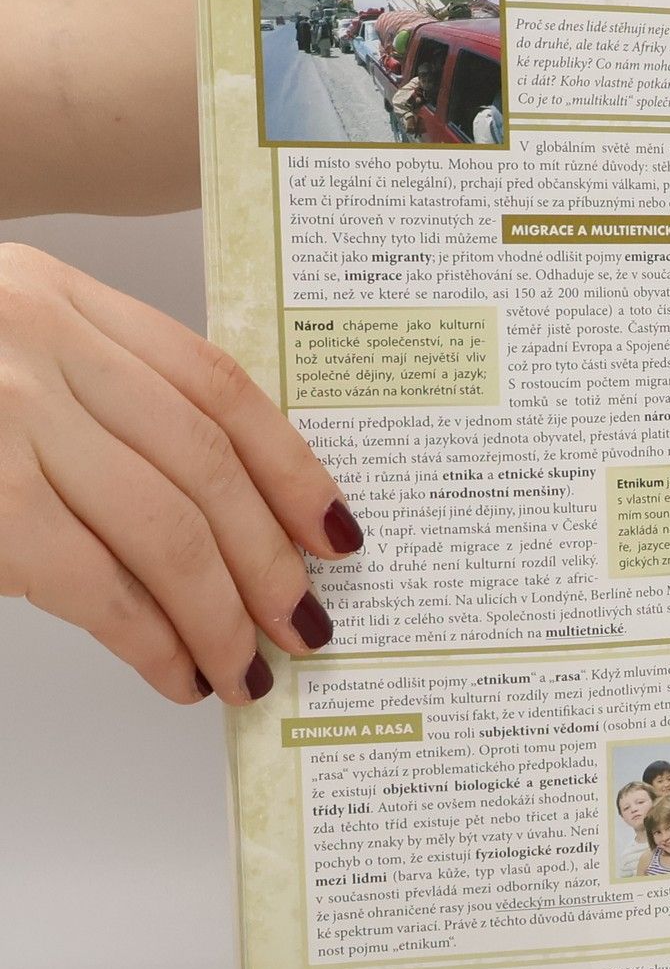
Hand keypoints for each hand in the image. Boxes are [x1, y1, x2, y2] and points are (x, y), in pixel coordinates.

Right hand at [0, 244, 359, 702]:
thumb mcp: (2, 347)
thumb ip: (97, 397)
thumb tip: (220, 514)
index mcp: (61, 299)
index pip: (218, 387)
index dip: (293, 466)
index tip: (337, 532)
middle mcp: (36, 340)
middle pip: (203, 466)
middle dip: (268, 559)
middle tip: (306, 624)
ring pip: (162, 528)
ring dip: (220, 613)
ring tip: (248, 665)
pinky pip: (89, 580)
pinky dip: (147, 636)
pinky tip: (175, 669)